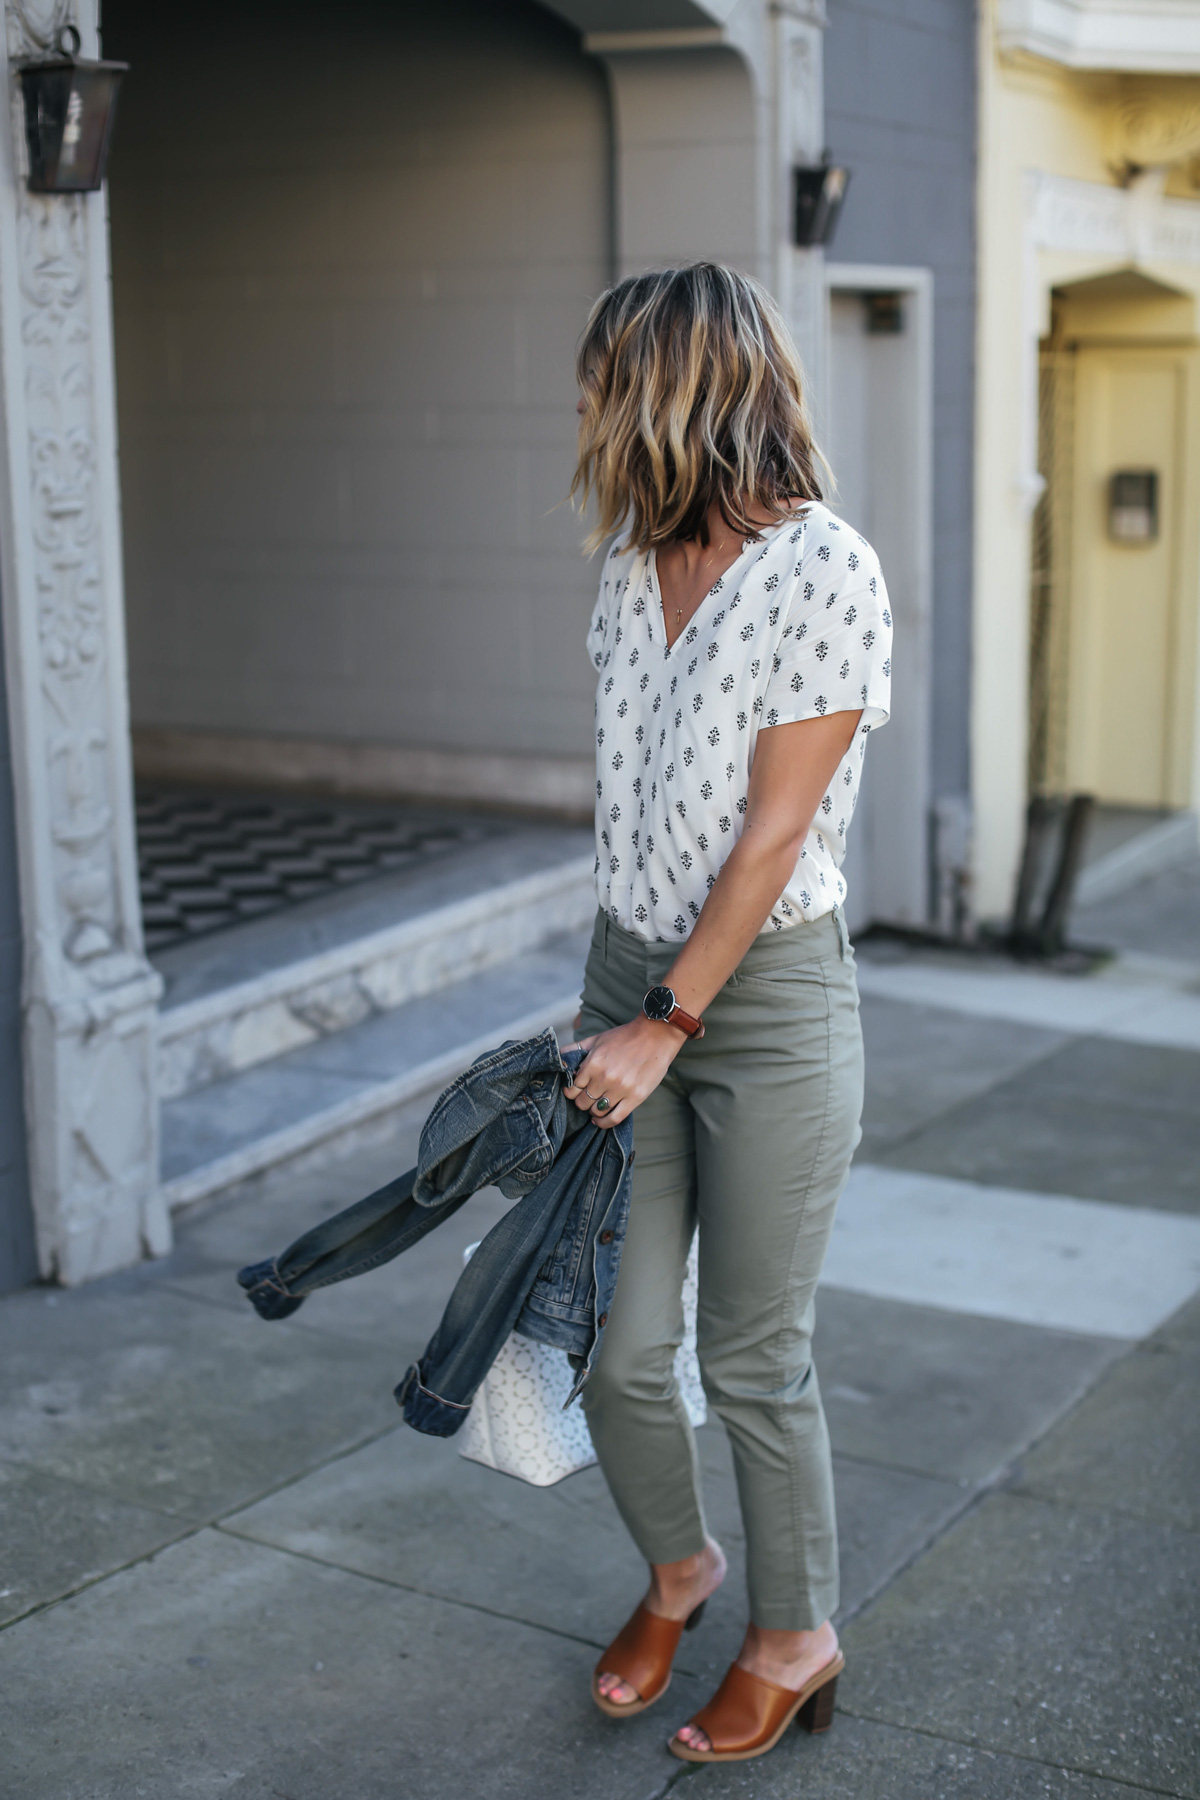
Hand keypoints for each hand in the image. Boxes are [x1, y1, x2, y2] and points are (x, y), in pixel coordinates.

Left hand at [562, 1016, 683, 1127]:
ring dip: (593, 1110)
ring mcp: (621, 1089)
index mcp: (593, 1063)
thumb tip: (558, 1059)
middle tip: (587, 1097)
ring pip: (596, 1111)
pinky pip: (614, 1119)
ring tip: (597, 1104)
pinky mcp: (635, 1097)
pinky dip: (604, 1123)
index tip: (575, 1091)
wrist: (656, 1035)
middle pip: (582, 1102)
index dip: (571, 1091)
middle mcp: (605, 1078)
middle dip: (582, 1101)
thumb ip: (575, 1049)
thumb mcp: (597, 1039)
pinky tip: (600, 1119)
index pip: (572, 1088)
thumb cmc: (625, 1036)